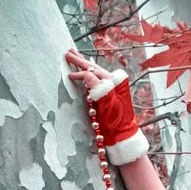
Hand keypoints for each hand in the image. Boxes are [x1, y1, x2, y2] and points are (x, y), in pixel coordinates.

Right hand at [64, 47, 148, 164]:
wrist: (122, 137)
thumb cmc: (117, 123)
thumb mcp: (107, 106)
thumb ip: (99, 88)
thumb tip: (88, 73)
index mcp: (115, 83)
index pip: (94, 73)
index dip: (81, 73)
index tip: (70, 76)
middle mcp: (113, 84)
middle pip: (94, 69)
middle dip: (80, 61)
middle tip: (68, 52)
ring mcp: (110, 89)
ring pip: (95, 73)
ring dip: (83, 65)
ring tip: (74, 55)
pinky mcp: (107, 96)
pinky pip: (95, 81)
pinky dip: (87, 75)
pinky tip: (84, 71)